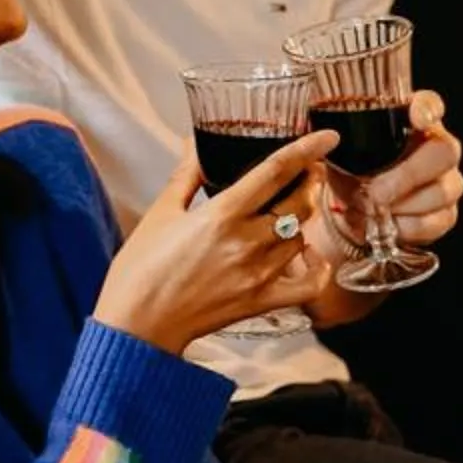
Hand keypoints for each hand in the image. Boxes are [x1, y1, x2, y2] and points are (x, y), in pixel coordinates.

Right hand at [95, 135, 337, 354]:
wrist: (137, 325)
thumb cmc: (141, 271)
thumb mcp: (160, 213)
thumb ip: (186, 175)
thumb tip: (196, 145)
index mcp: (222, 214)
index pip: (275, 171)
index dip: (306, 149)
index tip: (326, 137)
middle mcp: (247, 242)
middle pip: (299, 202)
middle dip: (311, 180)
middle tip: (309, 170)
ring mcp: (259, 274)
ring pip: (302, 236)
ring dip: (304, 219)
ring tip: (294, 208)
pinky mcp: (262, 302)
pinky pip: (309, 285)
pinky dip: (318, 268)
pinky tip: (311, 255)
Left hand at [316, 91, 462, 260]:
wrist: (355, 210)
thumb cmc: (352, 171)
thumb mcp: (341, 152)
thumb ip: (337, 139)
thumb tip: (328, 139)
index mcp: (412, 121)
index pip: (430, 104)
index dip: (428, 109)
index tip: (418, 119)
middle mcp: (438, 147)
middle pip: (445, 152)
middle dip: (408, 175)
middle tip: (376, 191)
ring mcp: (448, 182)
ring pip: (441, 192)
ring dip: (402, 205)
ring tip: (373, 209)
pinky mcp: (446, 214)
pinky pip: (434, 221)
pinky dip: (405, 227)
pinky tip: (386, 224)